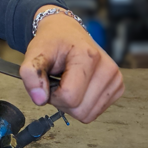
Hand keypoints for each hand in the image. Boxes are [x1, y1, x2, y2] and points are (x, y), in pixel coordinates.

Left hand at [19, 6, 123, 122]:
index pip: (69, 97)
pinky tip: (79, 86)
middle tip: (58, 80)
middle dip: (62, 101)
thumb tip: (39, 99)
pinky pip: (95, 112)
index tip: (50, 78)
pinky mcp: (117, 87)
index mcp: (88, 56)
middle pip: (80, 110)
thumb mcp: (34, 52)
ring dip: (72, 104)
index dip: (52, 94)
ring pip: (88, 114)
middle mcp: (108, 68)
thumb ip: (30, 74)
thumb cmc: (53, 42)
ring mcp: (115, 79)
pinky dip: (82, 104)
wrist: (66, 32)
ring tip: (68, 82)